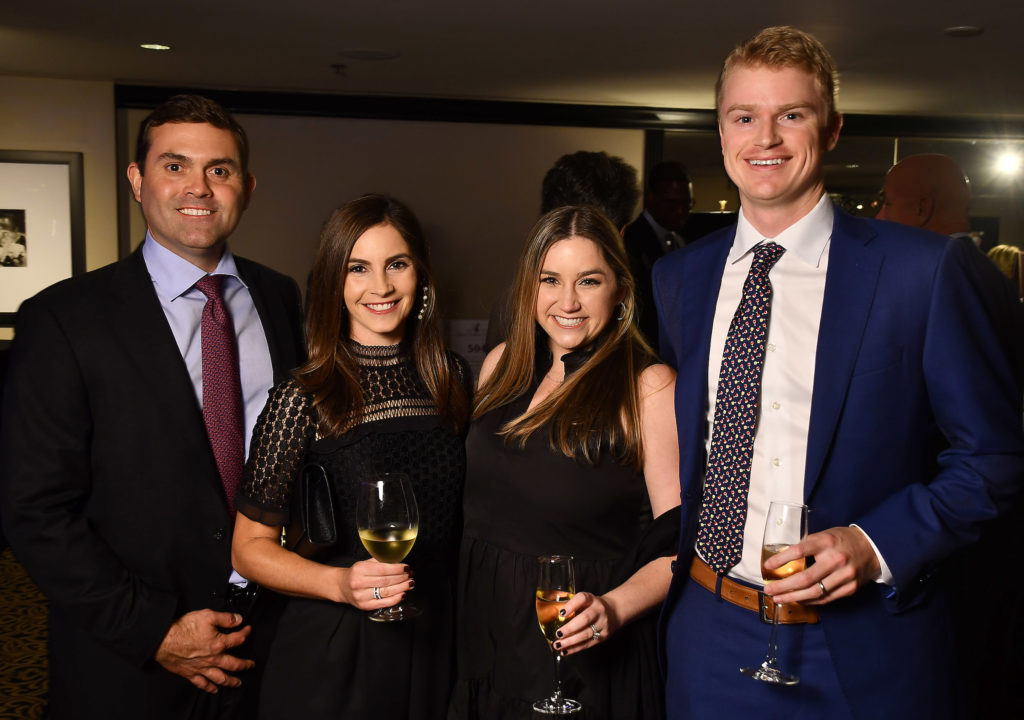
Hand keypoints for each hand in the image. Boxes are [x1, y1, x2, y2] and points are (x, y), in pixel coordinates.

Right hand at [154, 609, 253, 693]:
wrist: (163, 640)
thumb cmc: (182, 628)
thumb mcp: (207, 615)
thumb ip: (225, 618)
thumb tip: (238, 619)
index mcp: (218, 643)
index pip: (238, 639)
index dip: (246, 633)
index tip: (248, 630)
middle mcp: (212, 658)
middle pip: (234, 664)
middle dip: (244, 665)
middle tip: (250, 665)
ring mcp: (202, 667)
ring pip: (220, 677)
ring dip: (231, 681)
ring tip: (238, 683)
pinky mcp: (190, 673)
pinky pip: (202, 684)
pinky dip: (209, 688)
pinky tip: (214, 690)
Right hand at [338, 558, 413, 609]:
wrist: (341, 586)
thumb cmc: (356, 573)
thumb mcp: (364, 563)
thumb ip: (380, 561)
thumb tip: (398, 561)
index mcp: (360, 570)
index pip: (383, 569)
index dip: (397, 569)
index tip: (406, 567)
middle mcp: (359, 583)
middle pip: (386, 581)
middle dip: (402, 578)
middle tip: (411, 575)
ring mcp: (361, 596)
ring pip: (386, 592)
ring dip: (402, 588)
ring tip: (410, 583)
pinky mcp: (365, 606)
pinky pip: (383, 603)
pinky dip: (395, 599)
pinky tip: (403, 593)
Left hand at [550, 591, 620, 656]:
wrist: (613, 612)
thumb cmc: (592, 606)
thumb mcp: (585, 601)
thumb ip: (571, 605)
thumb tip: (551, 615)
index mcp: (591, 599)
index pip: (582, 599)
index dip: (572, 605)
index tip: (561, 613)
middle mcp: (599, 610)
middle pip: (585, 619)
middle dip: (570, 628)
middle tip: (558, 634)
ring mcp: (603, 623)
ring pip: (587, 634)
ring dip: (571, 641)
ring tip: (558, 645)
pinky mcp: (604, 635)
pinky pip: (588, 643)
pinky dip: (575, 648)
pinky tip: (565, 651)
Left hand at [763, 526, 880, 605]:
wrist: (872, 547)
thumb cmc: (842, 540)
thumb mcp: (824, 535)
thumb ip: (807, 545)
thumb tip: (782, 557)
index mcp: (826, 542)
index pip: (799, 551)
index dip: (781, 559)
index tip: (767, 566)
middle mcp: (835, 560)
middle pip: (805, 578)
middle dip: (783, 586)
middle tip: (769, 589)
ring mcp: (844, 576)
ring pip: (814, 592)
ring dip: (793, 597)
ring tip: (778, 598)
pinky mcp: (850, 588)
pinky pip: (825, 599)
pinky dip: (809, 601)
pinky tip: (797, 600)